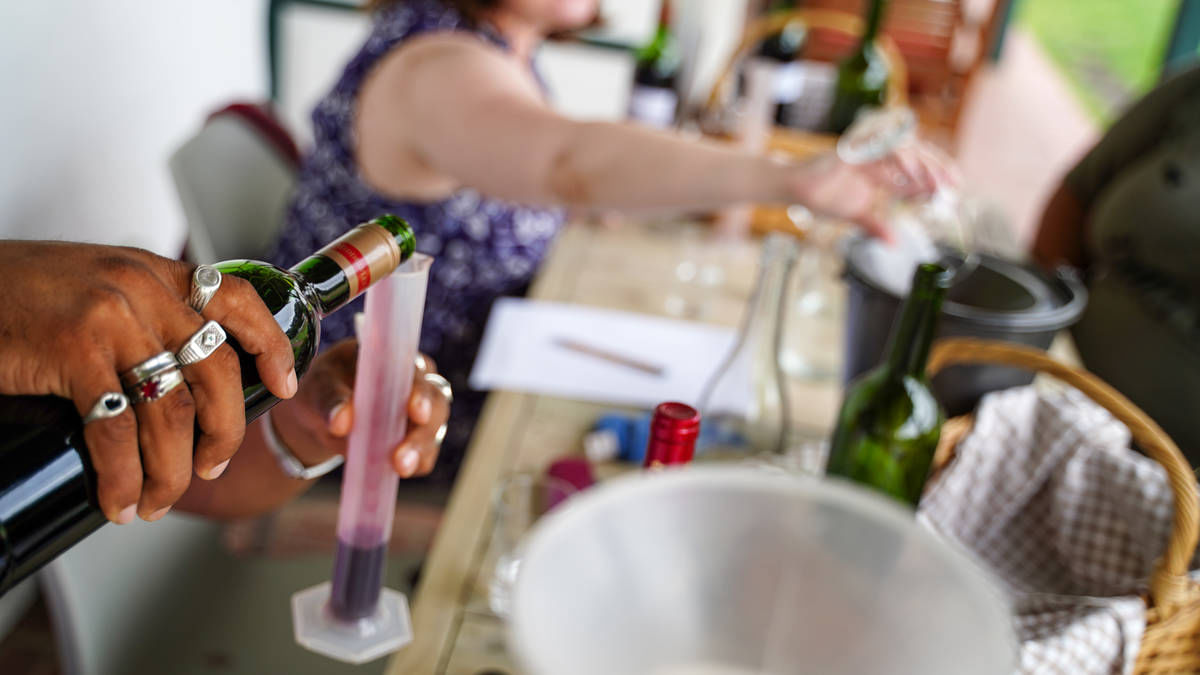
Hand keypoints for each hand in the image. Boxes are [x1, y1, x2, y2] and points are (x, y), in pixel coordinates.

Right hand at [0, 241, 296, 523]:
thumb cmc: (21, 296)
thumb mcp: (98, 286)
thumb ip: (143, 314)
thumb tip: (180, 378)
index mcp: (154, 273)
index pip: (236, 301)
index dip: (270, 346)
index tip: (284, 386)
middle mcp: (142, 291)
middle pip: (215, 373)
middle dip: (224, 434)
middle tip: (212, 468)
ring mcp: (110, 321)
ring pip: (171, 412)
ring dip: (171, 471)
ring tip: (156, 502)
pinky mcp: (73, 353)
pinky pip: (116, 432)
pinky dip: (123, 477)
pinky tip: (119, 499)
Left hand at [267, 339, 450, 477]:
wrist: (321, 415)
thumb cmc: (325, 388)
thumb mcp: (320, 387)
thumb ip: (331, 400)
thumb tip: (341, 422)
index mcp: (397, 358)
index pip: (417, 370)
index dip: (420, 391)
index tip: (415, 411)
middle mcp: (418, 383)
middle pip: (435, 403)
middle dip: (422, 430)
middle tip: (403, 455)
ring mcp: (421, 413)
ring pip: (433, 431)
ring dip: (419, 450)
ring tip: (400, 468)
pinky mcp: (418, 440)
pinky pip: (425, 455)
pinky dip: (415, 464)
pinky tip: (398, 471)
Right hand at [791, 141, 958, 240]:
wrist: (794, 189)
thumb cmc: (821, 196)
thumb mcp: (855, 216)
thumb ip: (875, 226)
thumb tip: (893, 243)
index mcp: (880, 170)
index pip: (913, 171)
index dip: (933, 179)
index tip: (952, 191)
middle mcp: (877, 157)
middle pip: (915, 156)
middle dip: (937, 169)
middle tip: (954, 184)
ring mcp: (867, 151)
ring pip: (904, 149)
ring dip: (923, 163)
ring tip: (937, 180)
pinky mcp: (855, 150)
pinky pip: (882, 149)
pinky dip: (899, 159)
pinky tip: (912, 172)